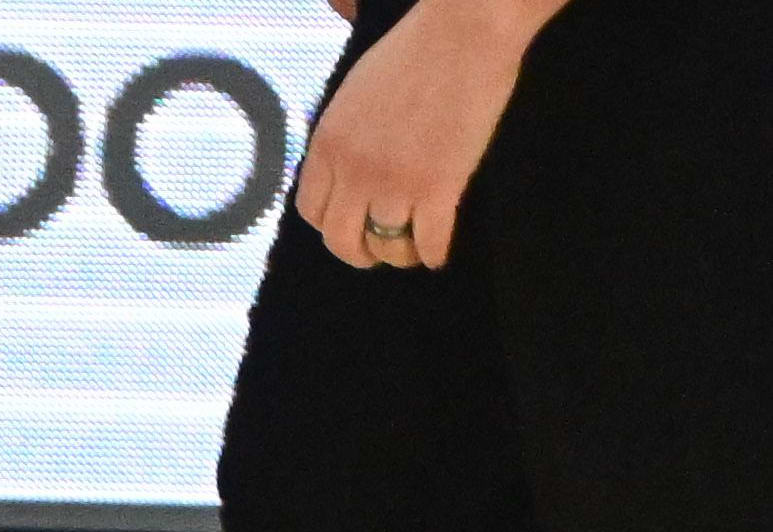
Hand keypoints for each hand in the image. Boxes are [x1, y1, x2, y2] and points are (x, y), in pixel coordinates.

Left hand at [292, 0, 540, 268]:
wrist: (463, 33)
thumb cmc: (416, 52)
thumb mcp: (355, 95)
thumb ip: (345, 135)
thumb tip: (344, 165)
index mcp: (327, 145)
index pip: (311, 210)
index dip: (330, 225)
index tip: (347, 228)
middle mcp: (352, 170)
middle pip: (340, 239)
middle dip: (358, 253)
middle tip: (376, 253)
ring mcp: (393, 180)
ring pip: (384, 245)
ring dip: (399, 254)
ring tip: (412, 253)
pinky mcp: (437, 184)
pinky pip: (427, 240)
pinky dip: (433, 253)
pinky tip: (439, 254)